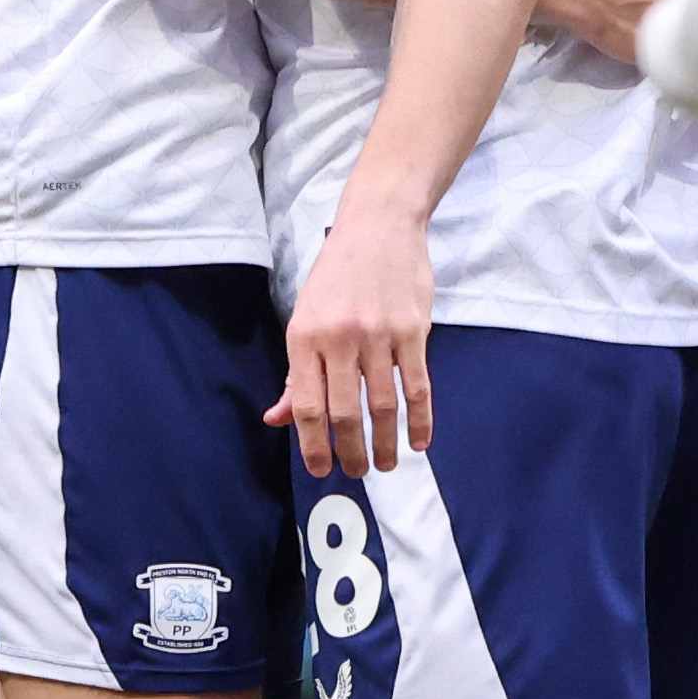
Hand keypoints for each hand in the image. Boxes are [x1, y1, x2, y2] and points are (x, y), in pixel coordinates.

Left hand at [272, 207, 436, 475]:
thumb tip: (277, 419)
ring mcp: (379, 335)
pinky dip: (420, 419)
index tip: (321, 470)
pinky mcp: (413, 330)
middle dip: (351, 451)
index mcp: (305, 337)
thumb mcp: (305, 318)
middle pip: (345, 411)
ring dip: (385, 443)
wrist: (379, 224)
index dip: (312, 445)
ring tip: (386, 465)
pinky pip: (418, 386)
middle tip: (358, 473)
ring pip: (383, 404)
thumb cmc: (337, 274)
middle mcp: (340, 338)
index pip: (307, 405)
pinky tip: (418, 441)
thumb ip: (297, 374)